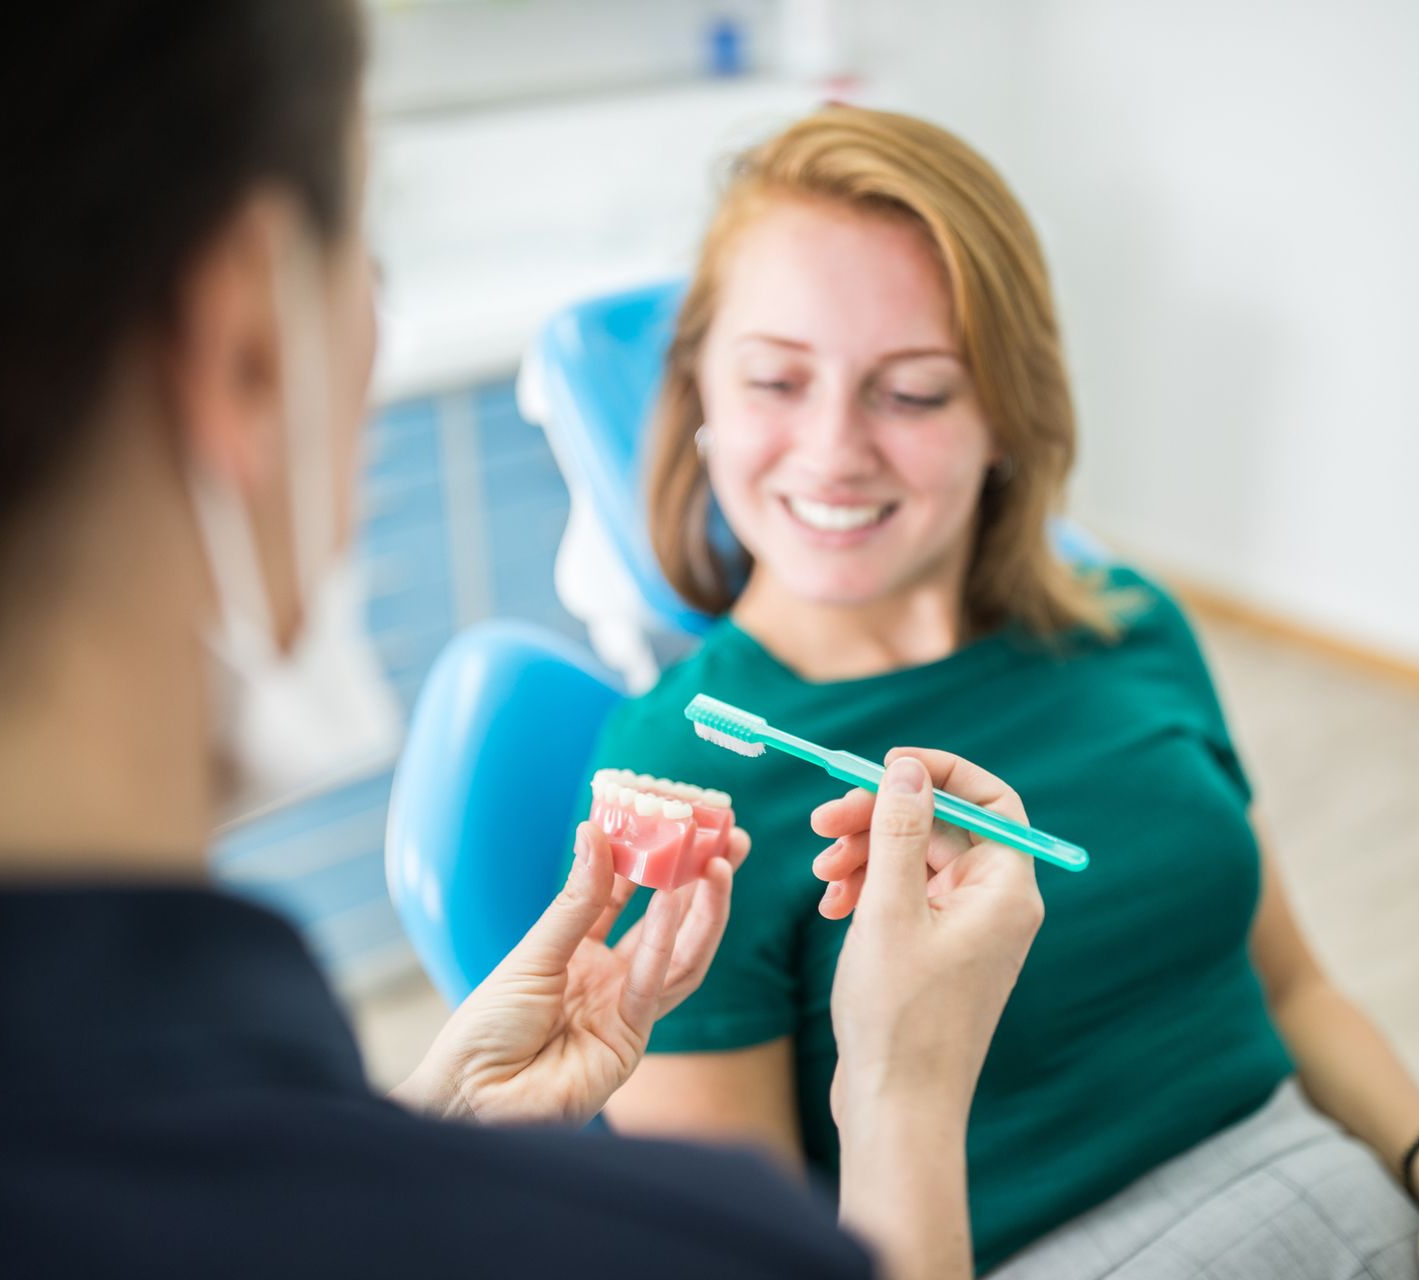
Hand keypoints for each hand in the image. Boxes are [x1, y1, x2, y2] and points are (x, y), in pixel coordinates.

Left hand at [392, 820, 750, 1127]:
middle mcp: (608, 977)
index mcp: (579, 951)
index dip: (649, 856)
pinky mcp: (630, 1042)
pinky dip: (667, 943)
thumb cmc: (487, 1027)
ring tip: (718, 865)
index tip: (672, 817)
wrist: (469, 1097)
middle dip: (698, 880)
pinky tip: (677, 904)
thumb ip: (576, 900)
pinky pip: (653, 986)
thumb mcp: (533, 953)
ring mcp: (623, 1010)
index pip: (624, 894)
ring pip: (678, 954)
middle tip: (726, 838)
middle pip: (666, 921)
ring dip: (701, 911)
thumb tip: (595, 831)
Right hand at [821, 750, 1043, 1122]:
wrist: (897, 1108)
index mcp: (1004, 890)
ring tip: (821, 875)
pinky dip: (866, 891)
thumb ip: (899, 830)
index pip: (990, 801)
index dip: (939, 773)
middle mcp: (993, 905)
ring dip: (864, 854)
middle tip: (822, 821)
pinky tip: (831, 907)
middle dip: (878, 818)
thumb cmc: (900, 1017)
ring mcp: (964, 931)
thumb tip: (908, 769)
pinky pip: (903, 898)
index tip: (883, 766)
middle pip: (939, 827)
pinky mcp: (935, 952)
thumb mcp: (889, 910)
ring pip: (913, 860)